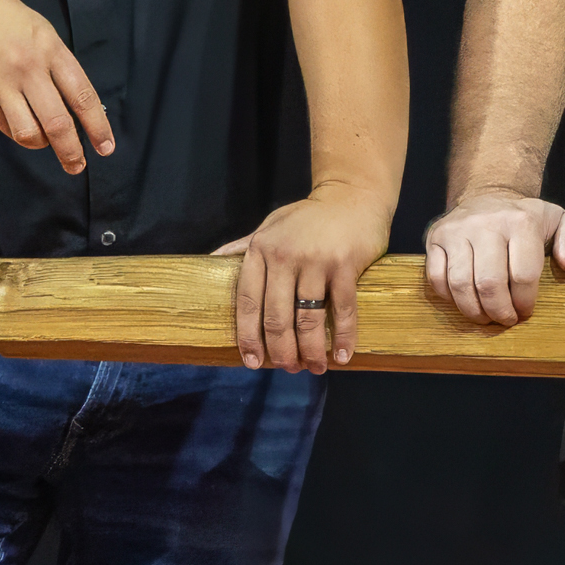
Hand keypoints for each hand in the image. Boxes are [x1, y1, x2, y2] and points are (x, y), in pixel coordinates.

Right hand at [0, 0, 114, 174]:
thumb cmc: (4, 17)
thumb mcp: (41, 31)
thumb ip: (58, 65)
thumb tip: (77, 106)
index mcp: (50, 49)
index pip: (82, 96)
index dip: (97, 126)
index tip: (106, 147)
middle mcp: (28, 67)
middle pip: (57, 122)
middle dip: (71, 151)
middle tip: (77, 165)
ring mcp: (1, 81)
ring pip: (27, 131)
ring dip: (41, 143)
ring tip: (43, 140)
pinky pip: (3, 125)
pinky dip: (16, 131)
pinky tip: (20, 125)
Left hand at [213, 183, 393, 372]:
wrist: (352, 196)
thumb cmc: (308, 217)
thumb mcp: (270, 226)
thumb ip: (243, 247)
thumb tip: (211, 261)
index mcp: (261, 250)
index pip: (247, 300)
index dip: (247, 335)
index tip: (252, 361)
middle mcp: (284, 257)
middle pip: (276, 316)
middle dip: (281, 350)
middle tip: (288, 369)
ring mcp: (316, 261)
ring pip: (308, 318)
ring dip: (311, 350)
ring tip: (315, 368)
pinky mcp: (345, 265)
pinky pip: (343, 309)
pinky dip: (343, 337)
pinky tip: (342, 356)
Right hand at [423, 189, 564, 324]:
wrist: (488, 195)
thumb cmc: (525, 218)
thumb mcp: (558, 220)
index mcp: (520, 222)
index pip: (523, 275)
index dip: (525, 303)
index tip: (525, 311)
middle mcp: (486, 223)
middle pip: (489, 283)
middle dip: (499, 312)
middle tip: (506, 319)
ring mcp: (456, 230)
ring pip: (460, 284)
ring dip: (474, 310)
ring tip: (486, 316)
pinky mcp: (435, 238)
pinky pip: (437, 278)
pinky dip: (450, 298)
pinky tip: (465, 300)